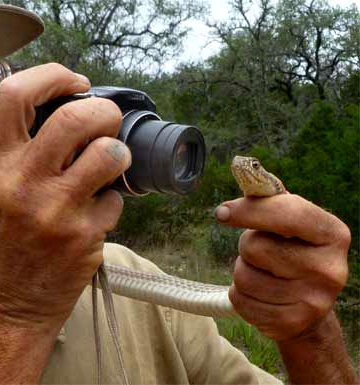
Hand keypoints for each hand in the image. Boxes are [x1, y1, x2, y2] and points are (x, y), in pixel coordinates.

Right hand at [0, 64, 130, 327]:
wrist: (11, 305)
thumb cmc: (5, 243)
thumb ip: (17, 150)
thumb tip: (62, 107)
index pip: (15, 94)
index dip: (53, 75)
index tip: (76, 82)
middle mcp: (20, 183)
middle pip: (77, 117)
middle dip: (105, 112)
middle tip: (109, 122)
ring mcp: (54, 211)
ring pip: (109, 153)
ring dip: (119, 153)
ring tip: (111, 164)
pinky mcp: (83, 237)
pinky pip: (116, 199)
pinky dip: (113, 200)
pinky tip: (96, 214)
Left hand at [216, 194, 349, 340]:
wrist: (308, 307)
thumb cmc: (291, 251)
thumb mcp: (289, 221)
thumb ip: (268, 196)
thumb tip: (242, 167)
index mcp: (333, 233)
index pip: (288, 213)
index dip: (249, 210)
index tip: (222, 212)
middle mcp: (331, 269)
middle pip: (255, 246)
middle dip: (247, 246)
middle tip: (261, 252)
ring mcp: (314, 301)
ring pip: (243, 276)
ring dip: (242, 272)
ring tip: (262, 274)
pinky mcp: (291, 324)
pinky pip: (241, 300)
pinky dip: (241, 295)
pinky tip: (261, 295)